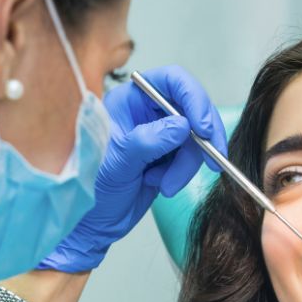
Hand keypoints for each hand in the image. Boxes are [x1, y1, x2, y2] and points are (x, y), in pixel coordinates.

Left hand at [37, 65, 226, 272]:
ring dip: (187, 164)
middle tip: (210, 160)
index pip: (171, 81)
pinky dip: (182, 173)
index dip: (194, 98)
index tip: (203, 127)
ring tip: (165, 185)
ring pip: (194, 138)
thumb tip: (182, 126)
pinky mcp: (168, 155)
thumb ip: (148, 141)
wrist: (93, 221)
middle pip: (192, 109)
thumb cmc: (91, 187)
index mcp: (129, 100)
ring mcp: (159, 133)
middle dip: (201, 138)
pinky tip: (160, 184)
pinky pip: (191, 157)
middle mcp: (146, 111)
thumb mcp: (117, 163)